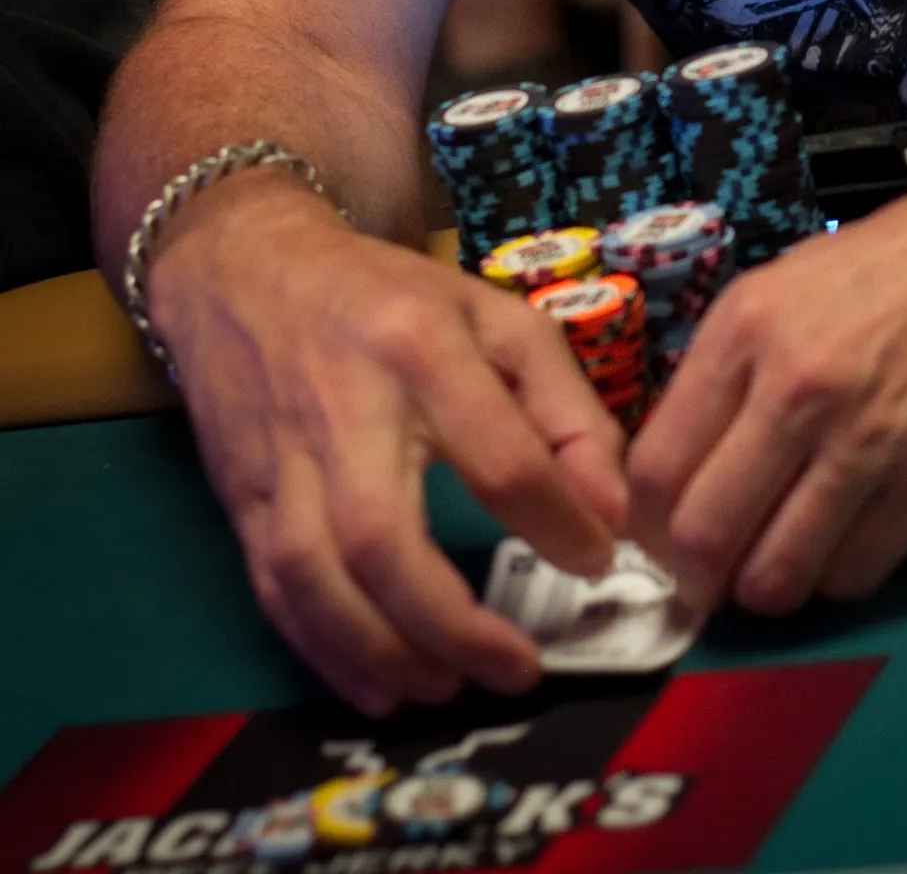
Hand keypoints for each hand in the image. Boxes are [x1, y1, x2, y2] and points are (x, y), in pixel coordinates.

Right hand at [147, 176, 626, 715]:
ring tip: (449, 688)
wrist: (244, 270)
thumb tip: (611, 513)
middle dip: (451, 622)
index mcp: (420, 346)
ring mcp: (282, 459)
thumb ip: (565, 407)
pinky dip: (325, 652)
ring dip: (385, 651)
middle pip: (382, 535)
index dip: (556, 521)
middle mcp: (343, 406)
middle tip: (517, 669)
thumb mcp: (493, 316)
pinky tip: (379, 687)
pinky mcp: (243, 499)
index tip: (597, 563)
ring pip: (316, 577)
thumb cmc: (387, 297)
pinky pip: (275, 593)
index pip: (496, 452)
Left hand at [628, 89, 906, 616]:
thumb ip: (747, 359)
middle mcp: (796, 385)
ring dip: (772, 587)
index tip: (667, 538)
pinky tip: (856, 541)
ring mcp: (868, 440)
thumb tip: (698, 449)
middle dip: (700, 575)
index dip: (650, 523)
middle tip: (717, 576)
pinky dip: (844, 574)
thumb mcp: (809, 277)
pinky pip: (856, 572)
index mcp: (750, 324)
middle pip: (701, 537)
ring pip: (775, 575)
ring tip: (785, 568)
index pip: (653, 468)